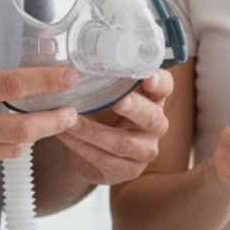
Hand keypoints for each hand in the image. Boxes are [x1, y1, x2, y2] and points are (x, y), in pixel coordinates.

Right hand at [0, 15, 80, 179]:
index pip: (13, 85)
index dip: (48, 82)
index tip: (70, 78)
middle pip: (24, 128)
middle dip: (55, 121)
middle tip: (73, 113)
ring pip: (13, 147)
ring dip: (33, 136)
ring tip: (46, 122)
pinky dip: (2, 146)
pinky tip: (2, 133)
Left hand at [55, 68, 173, 185]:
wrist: (93, 149)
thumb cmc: (102, 112)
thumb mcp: (106, 93)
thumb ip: (100, 78)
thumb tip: (68, 59)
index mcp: (153, 99)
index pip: (164, 87)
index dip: (159, 82)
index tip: (148, 76)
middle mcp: (155, 125)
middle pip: (151, 117)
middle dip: (135, 109)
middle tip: (119, 102)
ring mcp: (145, 150)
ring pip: (123, 143)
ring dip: (93, 132)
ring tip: (70, 121)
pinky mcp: (129, 170)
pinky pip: (104, 159)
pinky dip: (81, 146)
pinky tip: (64, 135)